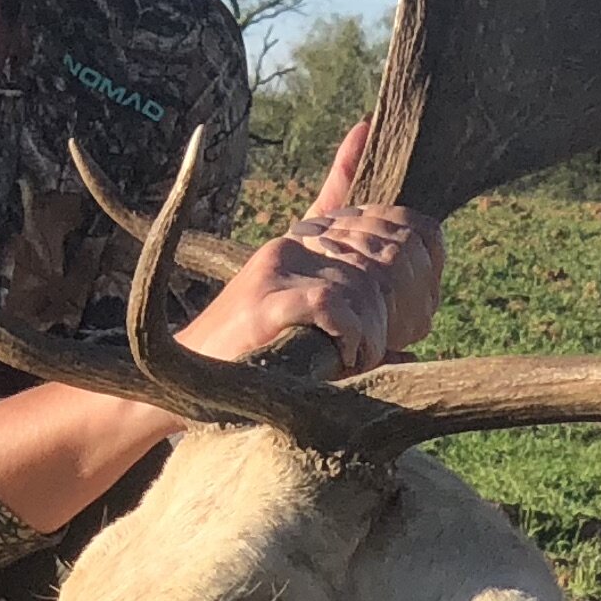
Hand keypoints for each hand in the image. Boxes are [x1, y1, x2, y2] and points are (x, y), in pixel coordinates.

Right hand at [177, 122, 445, 374]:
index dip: (413, 258)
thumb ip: (360, 328)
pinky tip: (344, 357)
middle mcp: (292, 244)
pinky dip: (350, 334)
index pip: (379, 218)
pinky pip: (330, 303)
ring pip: (361, 285)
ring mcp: (277, 269)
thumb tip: (416, 350)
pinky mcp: (265, 302)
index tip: (410, 311)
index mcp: (304, 241)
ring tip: (356, 361)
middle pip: (379, 259)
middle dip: (393, 309)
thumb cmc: (253, 365)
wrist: (184, 382)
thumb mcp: (315, 339)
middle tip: (375, 348)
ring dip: (371, 333)